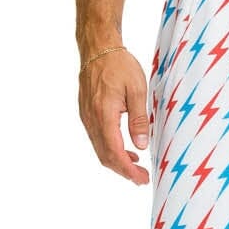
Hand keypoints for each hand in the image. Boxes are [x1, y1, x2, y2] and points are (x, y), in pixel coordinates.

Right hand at [78, 49, 151, 184]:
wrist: (98, 49)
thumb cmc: (119, 65)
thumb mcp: (137, 90)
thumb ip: (138, 119)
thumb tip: (141, 145)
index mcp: (104, 115)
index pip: (114, 152)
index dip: (128, 170)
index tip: (141, 179)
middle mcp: (91, 120)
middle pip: (104, 156)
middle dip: (123, 171)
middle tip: (141, 179)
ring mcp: (86, 117)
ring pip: (99, 149)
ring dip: (117, 161)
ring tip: (137, 166)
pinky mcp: (87, 114)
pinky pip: (97, 139)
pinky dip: (110, 149)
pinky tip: (126, 148)